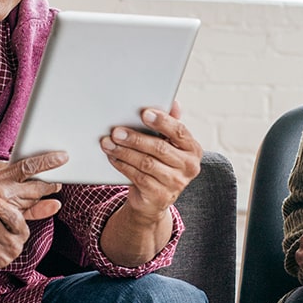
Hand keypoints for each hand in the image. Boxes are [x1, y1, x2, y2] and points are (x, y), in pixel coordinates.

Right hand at [0, 152, 66, 220]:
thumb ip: (4, 169)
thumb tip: (25, 164)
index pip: (28, 166)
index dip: (47, 162)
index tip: (63, 157)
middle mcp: (2, 193)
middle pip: (36, 187)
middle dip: (50, 183)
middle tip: (59, 178)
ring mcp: (5, 210)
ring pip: (34, 200)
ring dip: (44, 194)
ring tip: (51, 187)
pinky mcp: (5, 223)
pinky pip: (28, 214)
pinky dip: (37, 207)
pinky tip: (44, 203)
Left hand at [100, 102, 201, 219]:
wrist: (155, 199)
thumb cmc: (162, 164)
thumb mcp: (169, 145)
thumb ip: (170, 125)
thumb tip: (174, 103)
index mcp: (193, 149)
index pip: (179, 131)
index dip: (162, 121)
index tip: (144, 113)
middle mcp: (189, 167)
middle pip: (159, 148)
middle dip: (135, 138)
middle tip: (116, 131)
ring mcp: (175, 183)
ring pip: (146, 163)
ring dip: (124, 152)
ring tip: (109, 143)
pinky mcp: (160, 196)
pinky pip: (138, 177)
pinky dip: (123, 166)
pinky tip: (113, 157)